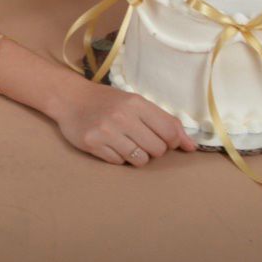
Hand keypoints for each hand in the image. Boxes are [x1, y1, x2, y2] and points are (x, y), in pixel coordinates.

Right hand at [55, 78, 196, 166]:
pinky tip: (109, 144)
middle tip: (139, 138)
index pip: (171, 131)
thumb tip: (191, 146)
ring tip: (124, 142)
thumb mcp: (136, 103)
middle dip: (153, 149)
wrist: (70, 98)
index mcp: (136, 103)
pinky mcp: (93, 144)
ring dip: (136, 155)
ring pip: (140, 160)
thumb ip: (164, 122)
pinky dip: (118, 157)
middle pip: (158, 150)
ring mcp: (106, 131)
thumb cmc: (108, 101)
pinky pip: (120, 163)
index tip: (164, 139)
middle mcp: (122, 116)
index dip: (173, 141)